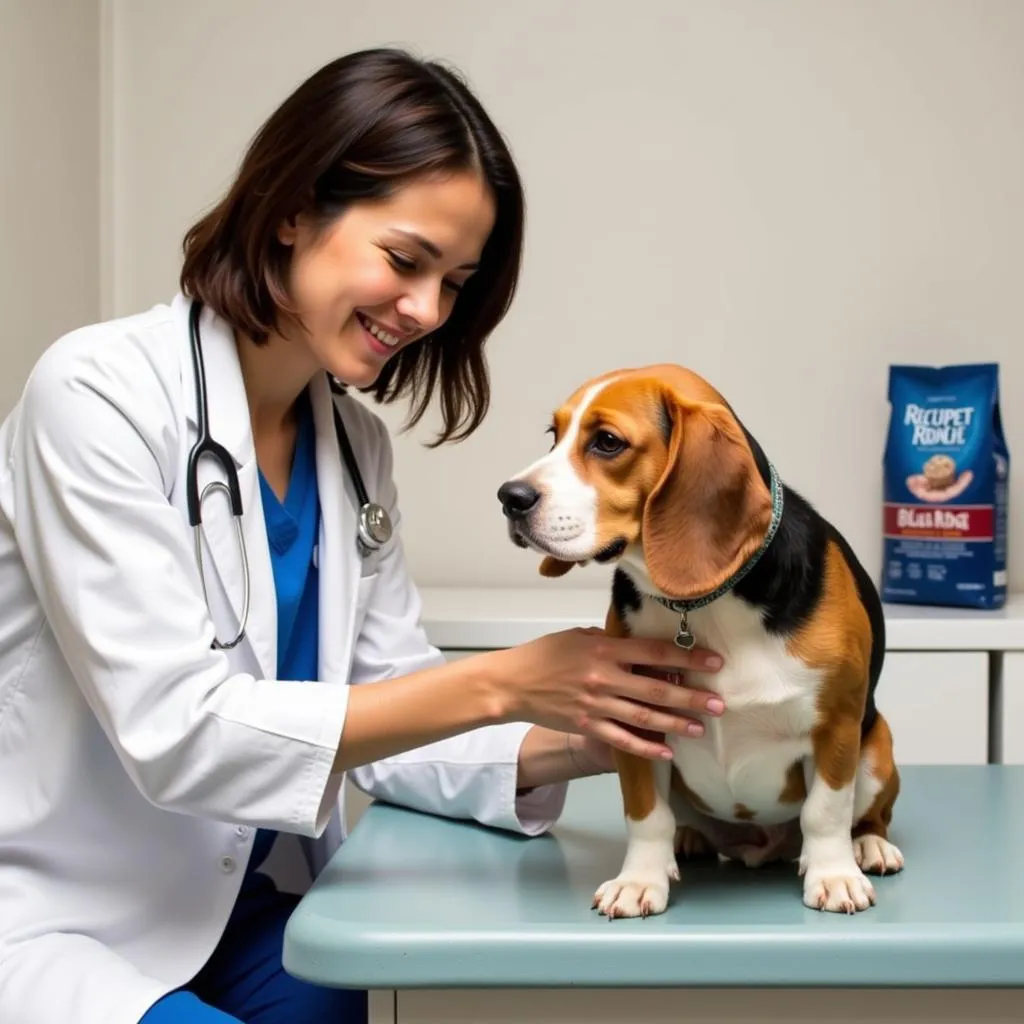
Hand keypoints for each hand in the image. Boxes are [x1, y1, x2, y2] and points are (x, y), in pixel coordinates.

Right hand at [490, 626, 724, 761]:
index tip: (714, 662)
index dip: (688, 658)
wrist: (512, 683)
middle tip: (719, 703)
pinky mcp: (588, 726)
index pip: (655, 652)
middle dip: (691, 696)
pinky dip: (646, 748)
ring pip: (645, 717)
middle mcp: (604, 677)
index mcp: (605, 648)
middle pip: (656, 688)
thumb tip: (642, 649)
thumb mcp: (579, 636)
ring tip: (700, 727)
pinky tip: (667, 752)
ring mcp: (596, 704)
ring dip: (676, 723)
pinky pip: (622, 740)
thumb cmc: (545, 654)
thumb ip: (611, 642)